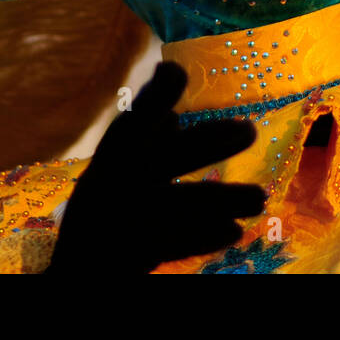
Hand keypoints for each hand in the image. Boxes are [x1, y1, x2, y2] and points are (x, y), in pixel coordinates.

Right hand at [45, 61, 264, 273]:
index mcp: (116, 152)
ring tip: (259, 198)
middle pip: (174, 154)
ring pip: (187, 203)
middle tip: (250, 131)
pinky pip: (182, 243)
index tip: (174, 70)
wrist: (80, 268)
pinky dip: (208, 236)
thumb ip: (145, 140)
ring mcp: (132, 217)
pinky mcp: (140, 252)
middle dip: (215, 140)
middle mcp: (122, 179)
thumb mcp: (113, 165)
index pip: (137, 113)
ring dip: (226, 198)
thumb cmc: (104, 203)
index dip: (157, 91)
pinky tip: (233, 231)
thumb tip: (176, 118)